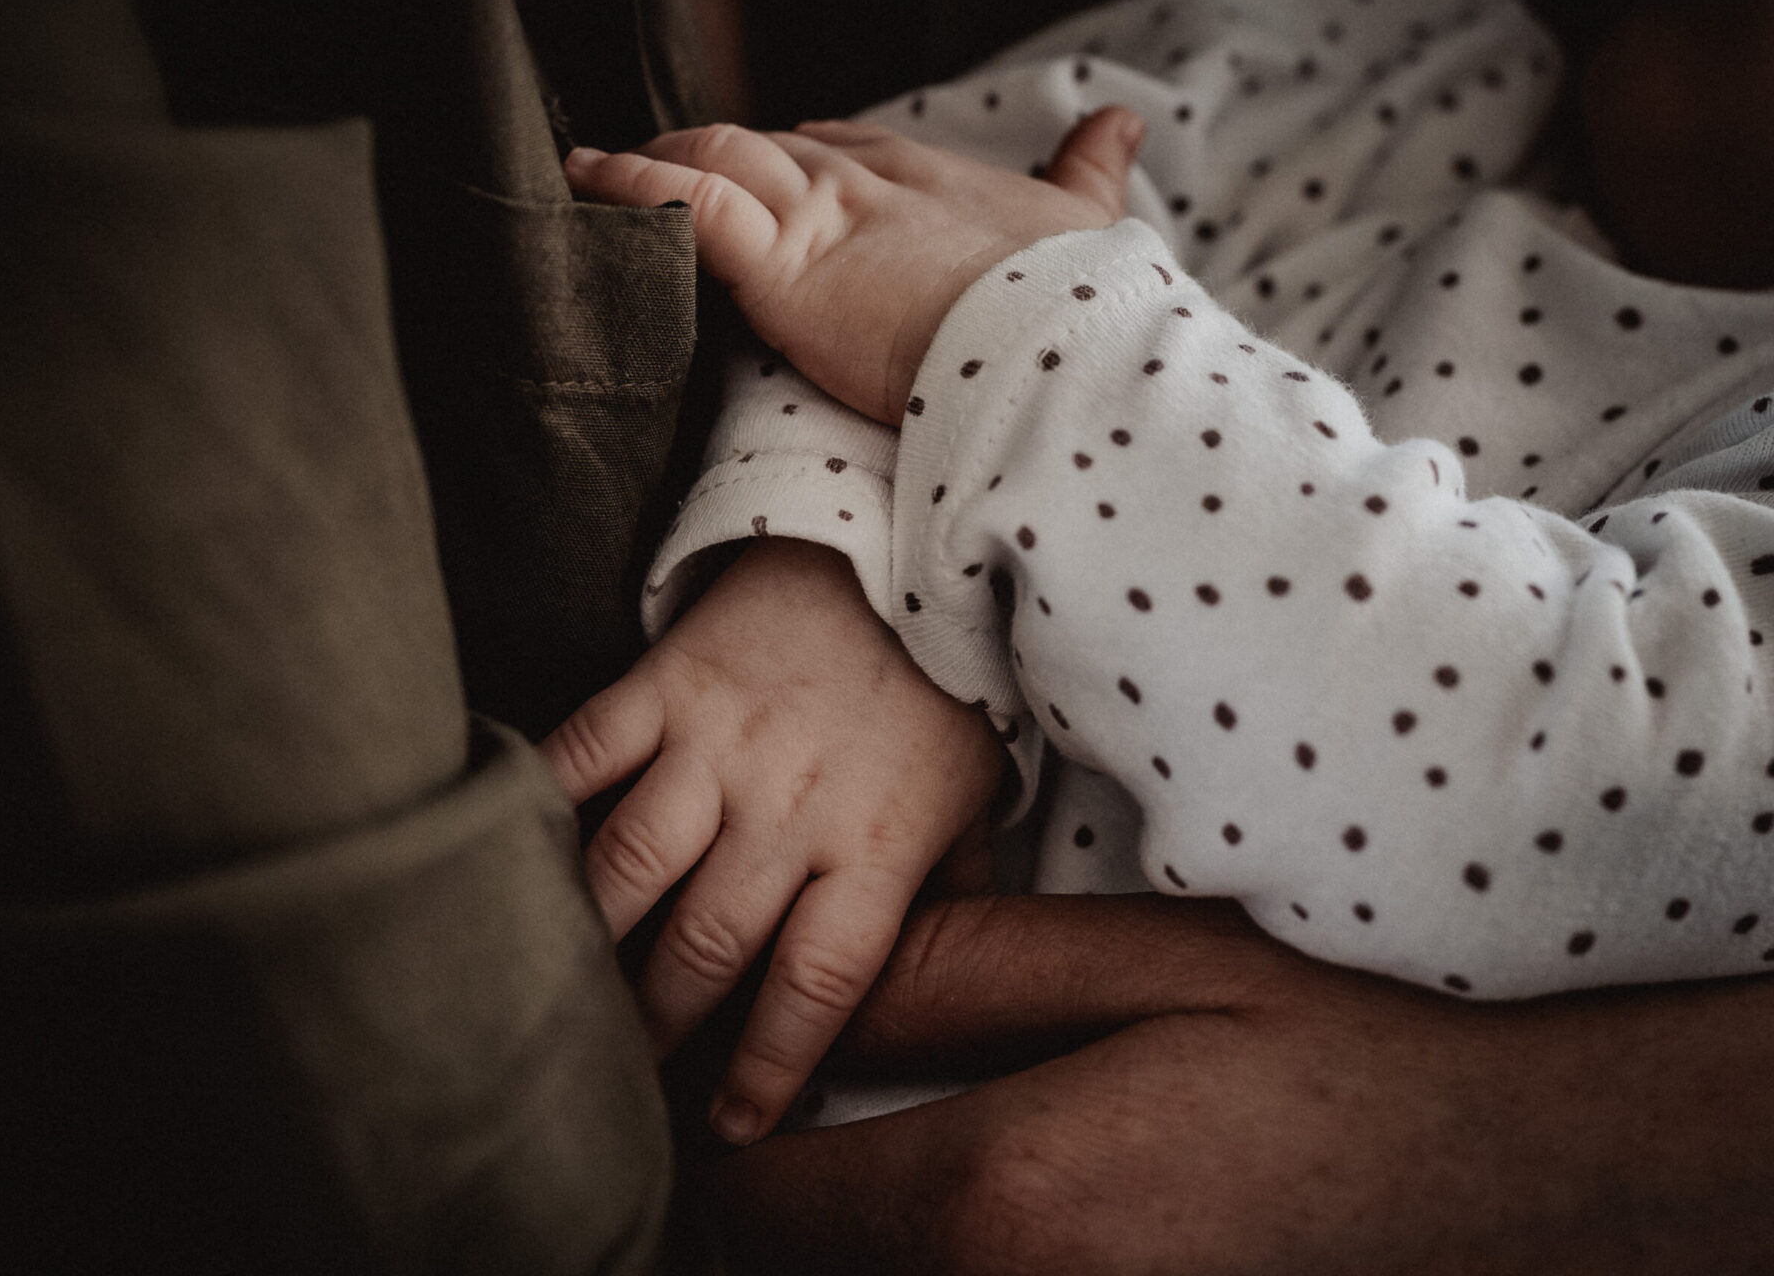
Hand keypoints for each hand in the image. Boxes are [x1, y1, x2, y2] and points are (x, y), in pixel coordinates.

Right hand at [540, 539, 1003, 1144]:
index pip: (816, 982)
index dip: (768, 1064)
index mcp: (875, 843)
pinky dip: (541, 807)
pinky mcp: (663, 683)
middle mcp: (792, 804)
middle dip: (657, 1027)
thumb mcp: (972, 792)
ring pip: (631, 866)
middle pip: (708, 944)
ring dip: (587, 943)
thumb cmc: (931, 687)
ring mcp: (719, 742)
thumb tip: (945, 982)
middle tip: (622, 1075)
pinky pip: (584, 754)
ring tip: (558, 995)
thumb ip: (953, 889)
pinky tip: (510, 859)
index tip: (729, 1124)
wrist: (884, 549)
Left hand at [563, 108, 1144, 425]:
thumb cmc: (1073, 302)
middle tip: (656, 168)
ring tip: (596, 172)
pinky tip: (587, 183)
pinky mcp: (788, 265)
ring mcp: (822, 217)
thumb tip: (1125, 120)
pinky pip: (689, 206)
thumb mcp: (1085, 225)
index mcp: (925, 176)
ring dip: (653, 163)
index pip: (841, 147)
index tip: (768, 164)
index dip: (796, 152)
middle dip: (709, 155)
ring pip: (715, 161)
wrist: (1062, 352)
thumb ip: (1088, 171)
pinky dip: (632, 190)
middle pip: (766, 148)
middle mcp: (865, 180)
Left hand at [711, 894, 1773, 1273]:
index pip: (761, 1197)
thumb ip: (956, 976)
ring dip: (847, 1224)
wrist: (1496, 1169)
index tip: (714, 1063)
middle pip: (804, 1263)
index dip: (713, 1128)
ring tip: (859, 1135)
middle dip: (771, 1188)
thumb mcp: (1141, 963)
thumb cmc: (1326, 1044)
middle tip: (782, 1091)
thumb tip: (813, 993)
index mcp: (999, 1196)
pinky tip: (986, 1183)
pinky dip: (935, 1247)